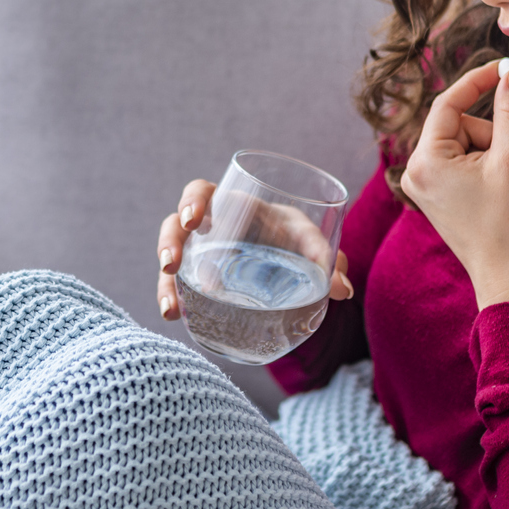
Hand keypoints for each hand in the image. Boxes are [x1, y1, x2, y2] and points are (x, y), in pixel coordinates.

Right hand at [155, 179, 351, 320]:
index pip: (201, 192)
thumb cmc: (293, 239)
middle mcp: (208, 228)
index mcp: (230, 206)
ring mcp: (199, 255)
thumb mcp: (308, 241)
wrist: (287, 262)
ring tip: (170, 306)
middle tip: (172, 263)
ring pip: (170, 260)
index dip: (192, 201)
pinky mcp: (197, 280)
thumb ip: (327, 257)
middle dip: (170, 242)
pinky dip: (172, 300)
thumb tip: (342, 289)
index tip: (192, 220)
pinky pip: (176, 287)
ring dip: (166, 282)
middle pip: (174, 224)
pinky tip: (174, 316)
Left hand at [398, 59, 508, 306]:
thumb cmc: (507, 222)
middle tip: (507, 162)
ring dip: (487, 151)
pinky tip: (492, 189)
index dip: (478, 81)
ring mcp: (421, 183)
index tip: (504, 68)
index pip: (448, 104)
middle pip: (457, 124)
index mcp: (425, 160)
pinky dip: (481, 163)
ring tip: (499, 183)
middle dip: (488, 134)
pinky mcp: (433, 193)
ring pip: (461, 141)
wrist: (505, 273)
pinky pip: (458, 160)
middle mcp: (414, 170)